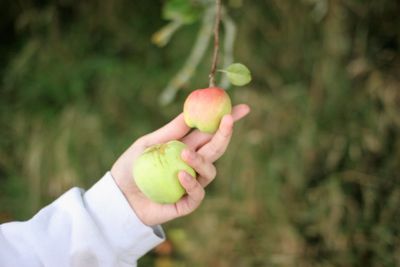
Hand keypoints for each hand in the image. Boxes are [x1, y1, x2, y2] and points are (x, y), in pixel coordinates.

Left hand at [111, 104, 249, 225]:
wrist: (119, 196)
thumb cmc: (132, 167)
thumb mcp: (148, 143)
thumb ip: (170, 131)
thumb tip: (190, 111)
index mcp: (186, 147)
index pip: (210, 133)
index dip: (227, 121)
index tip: (243, 108)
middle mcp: (193, 165)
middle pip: (216, 149)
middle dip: (225, 134)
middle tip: (228, 120)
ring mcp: (191, 184)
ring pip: (210, 171)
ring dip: (201, 161)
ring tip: (185, 155)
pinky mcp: (185, 203)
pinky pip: (197, 194)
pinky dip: (191, 184)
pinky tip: (180, 176)